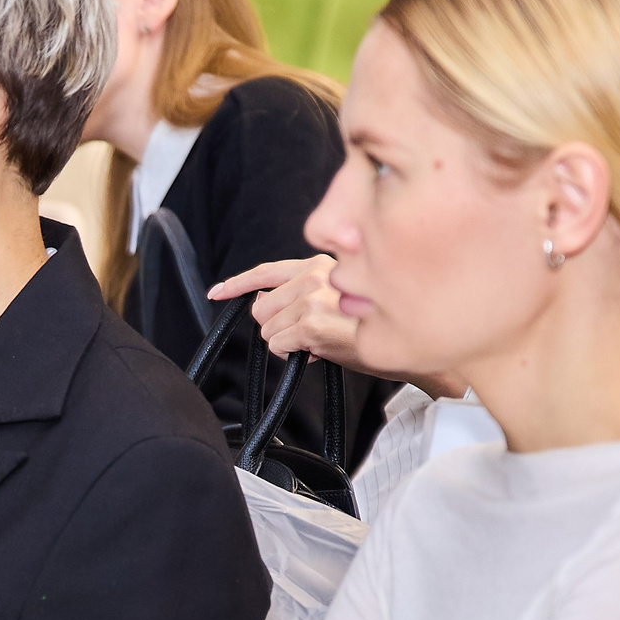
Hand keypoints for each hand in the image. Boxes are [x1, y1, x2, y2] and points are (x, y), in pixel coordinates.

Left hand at [207, 256, 367, 369]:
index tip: (217, 292)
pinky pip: (278, 345)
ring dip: (286, 342)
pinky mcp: (310, 323)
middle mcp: (315, 275)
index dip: (238, 284)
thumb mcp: (334, 299)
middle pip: (261, 307)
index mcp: (319, 265)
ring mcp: (312, 298)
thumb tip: (260, 302)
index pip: (266, 272)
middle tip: (306, 334)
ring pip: (267, 329)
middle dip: (275, 326)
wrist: (402, 345)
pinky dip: (291, 354)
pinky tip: (317, 350)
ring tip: (318, 341)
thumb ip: (297, 295)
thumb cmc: (369, 325)